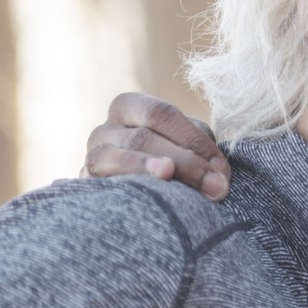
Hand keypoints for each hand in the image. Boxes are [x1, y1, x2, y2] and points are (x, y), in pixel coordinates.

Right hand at [84, 93, 228, 199]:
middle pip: (142, 137)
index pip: (161, 113)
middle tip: (216, 187)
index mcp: (130, 106)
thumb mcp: (184, 141)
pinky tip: (147, 200)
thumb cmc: (170, 155)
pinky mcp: (87, 187)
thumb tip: (217, 177)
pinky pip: (101, 186)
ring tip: (168, 174)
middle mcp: (104, 129)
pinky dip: (126, 190)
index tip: (220, 168)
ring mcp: (91, 158)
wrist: (133, 190)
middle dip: (185, 163)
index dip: (192, 139)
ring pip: (112, 158)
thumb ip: (200, 148)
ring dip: (144, 168)